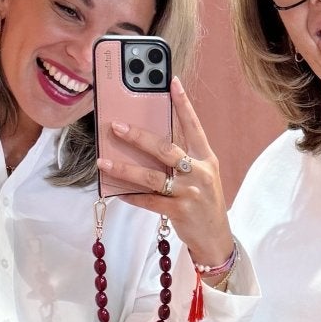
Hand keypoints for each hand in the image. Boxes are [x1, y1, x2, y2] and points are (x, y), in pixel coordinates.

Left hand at [97, 78, 233, 270]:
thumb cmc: (203, 203)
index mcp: (206, 159)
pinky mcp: (179, 212)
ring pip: (152, 176)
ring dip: (125, 168)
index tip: (171, 82)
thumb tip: (147, 143)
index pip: (194, 126)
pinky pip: (149, 201)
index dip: (183, 103)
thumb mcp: (201, 177)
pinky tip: (117, 191)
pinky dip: (131, 196)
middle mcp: (200, 172)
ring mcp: (190, 193)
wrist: (216, 239)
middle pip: (166, 148)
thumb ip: (181, 160)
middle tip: (116, 126)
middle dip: (138, 136)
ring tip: (104, 162)